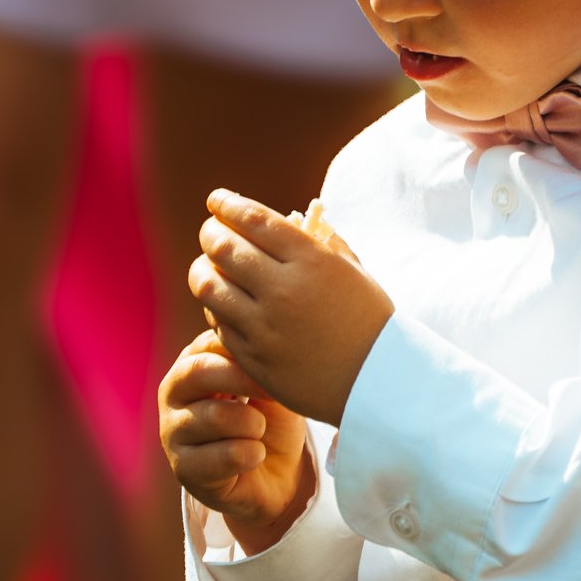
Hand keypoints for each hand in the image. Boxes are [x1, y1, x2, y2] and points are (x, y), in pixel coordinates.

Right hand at [158, 330, 313, 553]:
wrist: (276, 475)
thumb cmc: (271, 418)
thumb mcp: (271, 383)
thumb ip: (260, 360)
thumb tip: (262, 341)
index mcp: (194, 362)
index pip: (209, 341)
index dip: (245, 350)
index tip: (277, 362)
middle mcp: (174, 392)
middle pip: (198, 371)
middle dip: (244, 380)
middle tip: (273, 394)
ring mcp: (173, 431)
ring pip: (214, 416)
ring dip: (252, 424)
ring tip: (260, 430)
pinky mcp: (183, 469)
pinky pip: (223, 455)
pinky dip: (251, 454)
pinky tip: (257, 454)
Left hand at [188, 189, 393, 423]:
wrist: (378, 380)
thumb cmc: (369, 320)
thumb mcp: (353, 270)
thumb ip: (320, 242)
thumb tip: (291, 220)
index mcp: (311, 261)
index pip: (254, 220)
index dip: (228, 205)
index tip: (217, 199)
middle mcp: (284, 291)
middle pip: (224, 249)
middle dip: (210, 232)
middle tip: (211, 230)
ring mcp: (265, 327)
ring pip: (211, 288)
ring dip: (202, 270)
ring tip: (206, 266)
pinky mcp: (254, 358)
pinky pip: (218, 324)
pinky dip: (214, 307)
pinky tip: (221, 301)